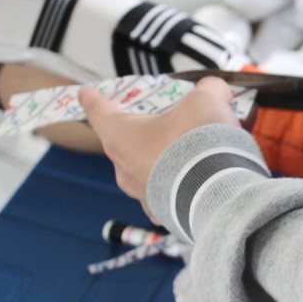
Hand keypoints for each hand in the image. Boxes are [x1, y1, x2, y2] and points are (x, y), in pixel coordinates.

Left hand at [79, 77, 239, 222]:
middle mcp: (123, 166)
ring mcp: (141, 193)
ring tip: (189, 154)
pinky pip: (166, 195)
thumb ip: (209, 89)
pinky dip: (178, 186)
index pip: (97, 109)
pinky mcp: (163, 212)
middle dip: (143, 131)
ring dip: (163, 160)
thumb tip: (215, 89)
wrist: (216, 192)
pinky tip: (195, 181)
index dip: (92, 97)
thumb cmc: (197, 140)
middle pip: (125, 141)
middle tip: (165, 121)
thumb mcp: (206, 100)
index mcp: (120, 134)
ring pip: (146, 170)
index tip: (86, 92)